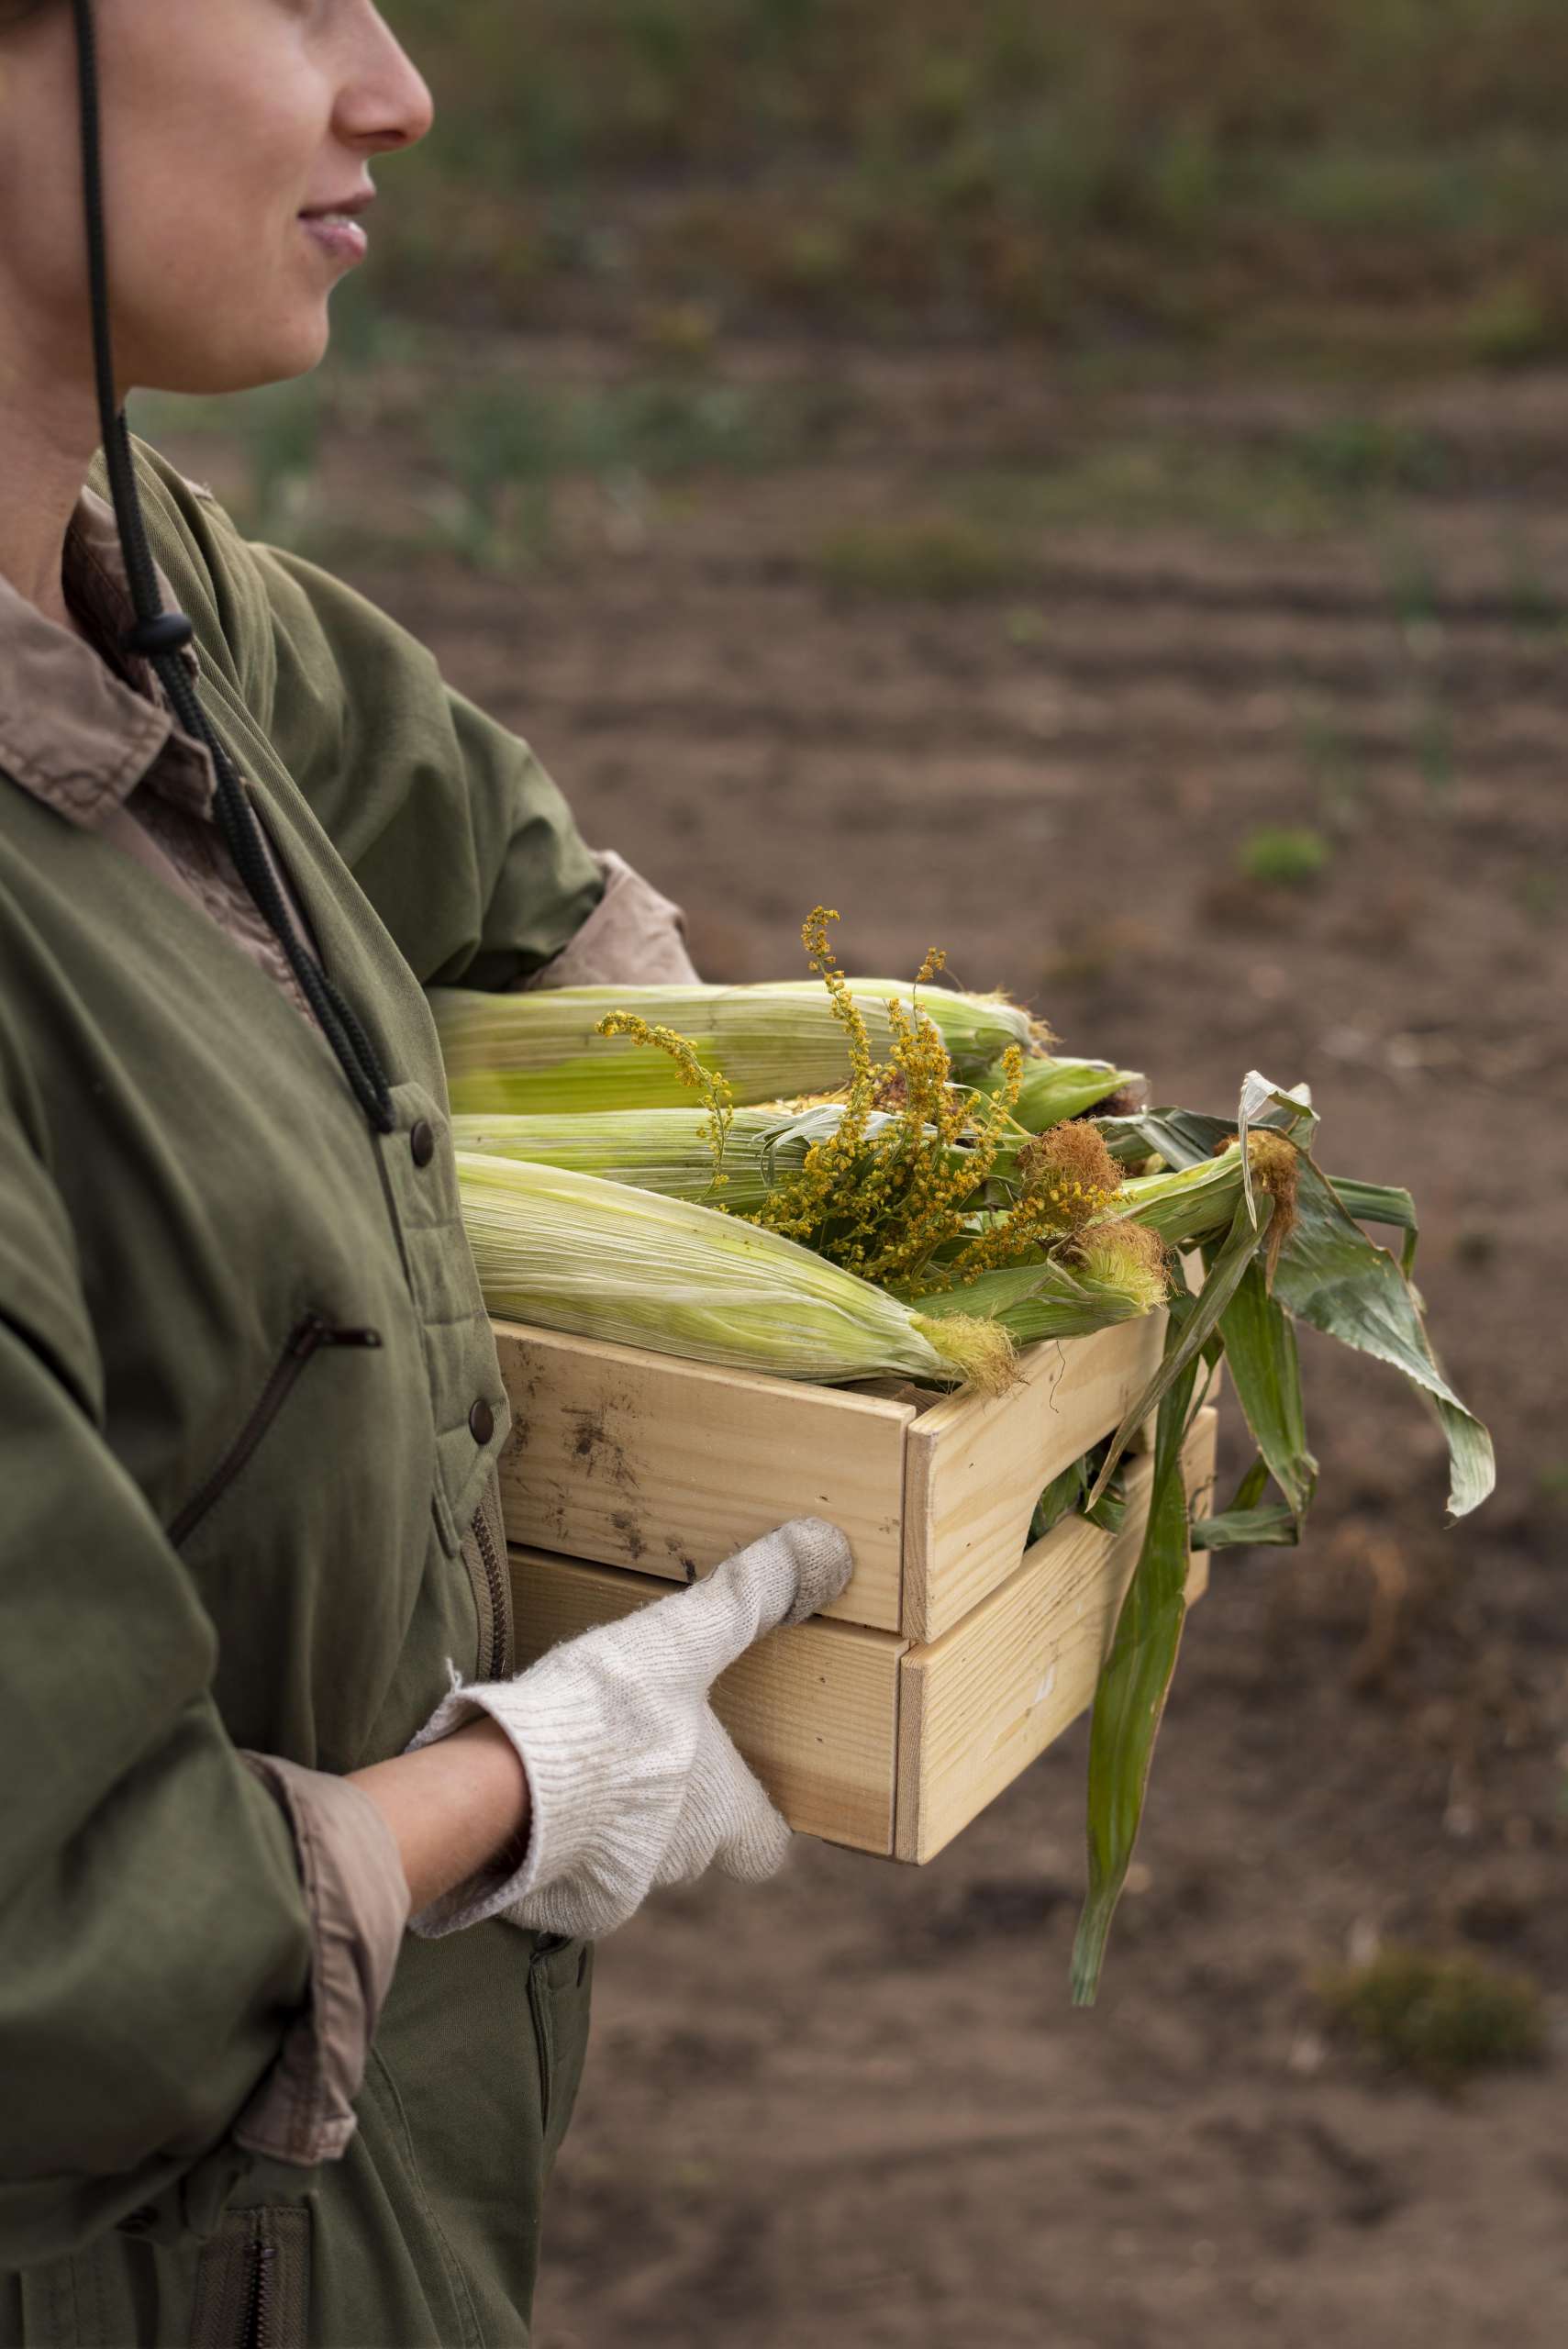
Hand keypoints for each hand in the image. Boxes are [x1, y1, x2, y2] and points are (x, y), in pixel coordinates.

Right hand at [403, 1517, 852, 1941]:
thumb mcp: (683, 1639)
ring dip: (617, 1817)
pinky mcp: (556, 1897)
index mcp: (721, 1812)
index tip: (742, 1784)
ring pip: (632, 1856)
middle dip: (677, 1806)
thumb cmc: (610, 1712)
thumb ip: (748, 1595)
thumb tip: (826, 1545)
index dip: (758, 1815)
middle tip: (650, 1754)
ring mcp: (616, 1885)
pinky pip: (570, 1873)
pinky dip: (560, 1840)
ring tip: (589, 1762)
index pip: (765, 1842)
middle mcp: (678, 1859)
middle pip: (696, 1845)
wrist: (511, 1778)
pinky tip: (538, 1794)